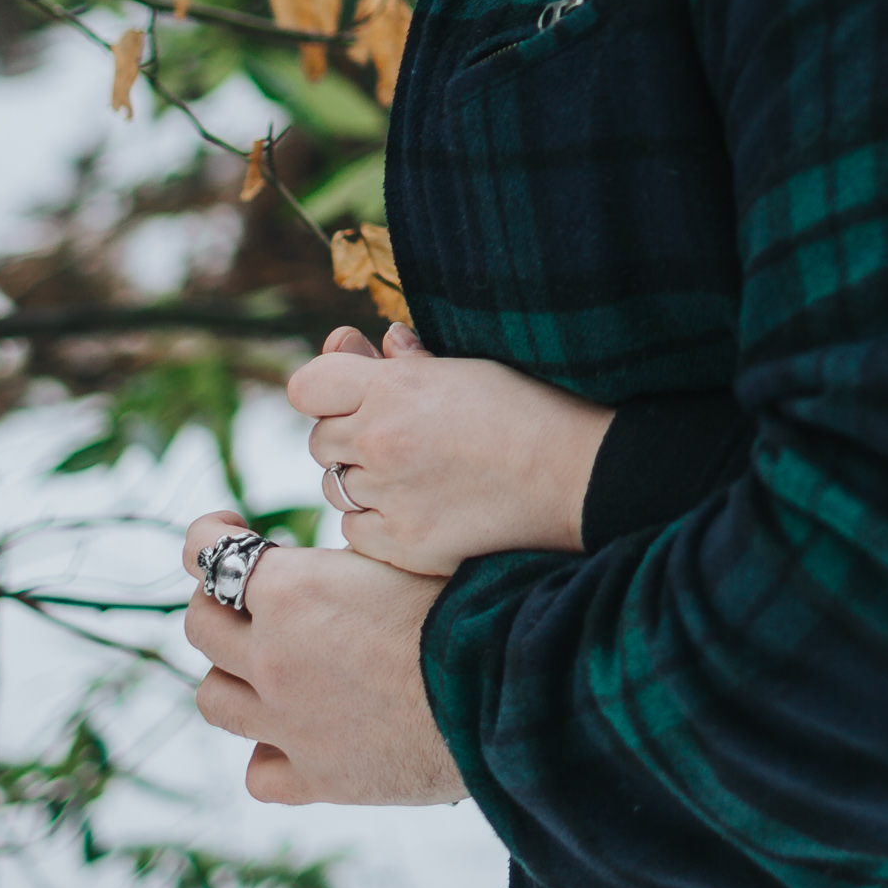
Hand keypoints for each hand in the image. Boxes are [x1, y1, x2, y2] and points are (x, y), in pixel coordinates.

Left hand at [176, 509, 471, 805]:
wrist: (508, 691)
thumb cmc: (471, 607)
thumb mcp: (403, 554)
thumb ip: (344, 560)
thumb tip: (327, 558)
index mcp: (290, 592)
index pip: (205, 553)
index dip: (208, 534)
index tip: (230, 529)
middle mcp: (272, 658)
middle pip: (199, 625)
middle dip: (217, 601)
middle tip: (249, 596)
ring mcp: (287, 724)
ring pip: (213, 700)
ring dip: (230, 675)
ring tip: (263, 665)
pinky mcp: (318, 778)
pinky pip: (260, 774)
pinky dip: (269, 754)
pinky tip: (293, 738)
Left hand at [291, 323, 617, 575]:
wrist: (580, 476)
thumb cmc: (532, 410)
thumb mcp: (469, 369)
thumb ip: (408, 360)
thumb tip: (374, 344)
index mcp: (393, 386)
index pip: (307, 386)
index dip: (326, 392)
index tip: (352, 399)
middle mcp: (380, 439)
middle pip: (319, 441)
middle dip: (349, 439)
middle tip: (400, 440)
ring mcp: (389, 496)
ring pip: (335, 488)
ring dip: (362, 482)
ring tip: (417, 476)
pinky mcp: (404, 543)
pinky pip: (355, 532)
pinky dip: (376, 523)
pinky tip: (420, 510)